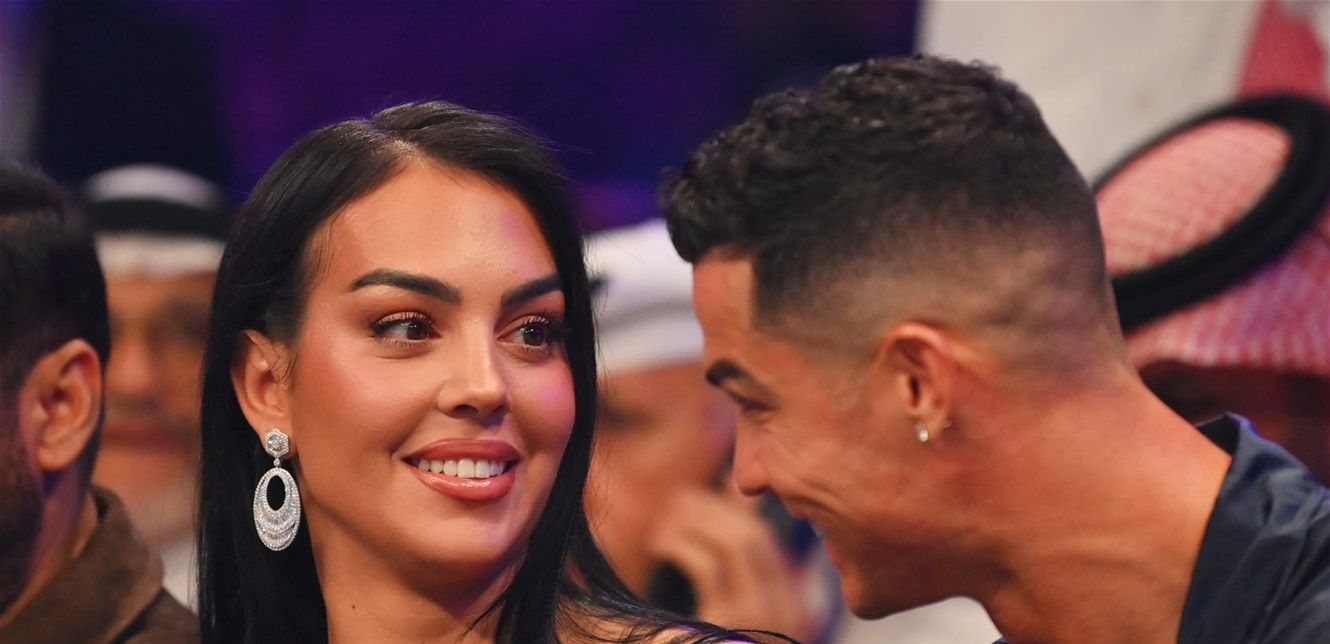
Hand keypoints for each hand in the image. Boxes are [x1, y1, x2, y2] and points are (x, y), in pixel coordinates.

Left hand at [648, 486, 810, 639]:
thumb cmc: (711, 639)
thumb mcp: (730, 615)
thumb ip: (732, 569)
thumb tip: (727, 496)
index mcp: (788, 609)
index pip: (767, 541)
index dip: (734, 511)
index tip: (708, 492)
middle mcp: (784, 613)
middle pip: (754, 536)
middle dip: (712, 509)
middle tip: (678, 500)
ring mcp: (758, 621)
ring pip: (735, 543)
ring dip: (695, 521)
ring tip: (664, 521)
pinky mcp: (726, 626)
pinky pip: (708, 566)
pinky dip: (681, 543)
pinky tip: (660, 542)